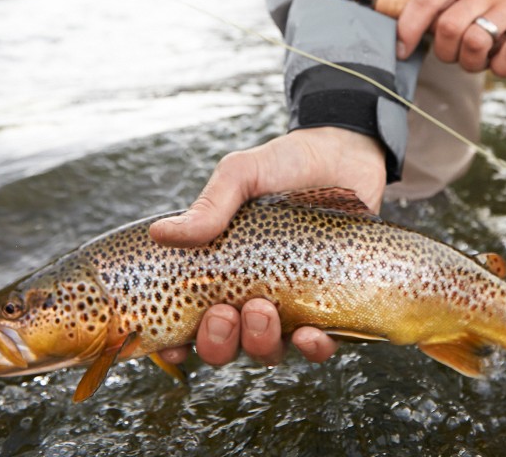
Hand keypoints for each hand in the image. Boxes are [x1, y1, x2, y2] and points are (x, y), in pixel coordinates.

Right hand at [149, 127, 386, 367]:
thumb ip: (210, 205)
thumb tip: (160, 234)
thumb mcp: (242, 175)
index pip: (190, 320)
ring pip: (268, 350)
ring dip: (260, 342)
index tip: (174, 346)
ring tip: (263, 310)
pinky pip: (322, 345)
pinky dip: (313, 348)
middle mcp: (252, 293)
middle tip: (224, 313)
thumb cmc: (286, 164)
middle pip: (226, 344)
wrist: (345, 154)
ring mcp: (292, 302)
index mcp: (221, 269)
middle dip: (218, 342)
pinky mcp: (333, 304)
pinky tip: (310, 334)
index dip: (177, 344)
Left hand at [396, 0, 505, 76]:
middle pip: (447, 28)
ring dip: (472, 63)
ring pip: (475, 43)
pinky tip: (504, 63)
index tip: (403, 49)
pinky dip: (501, 69)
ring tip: (483, 59)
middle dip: (446, 52)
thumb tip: (411, 26)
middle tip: (458, 55)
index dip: (408, 28)